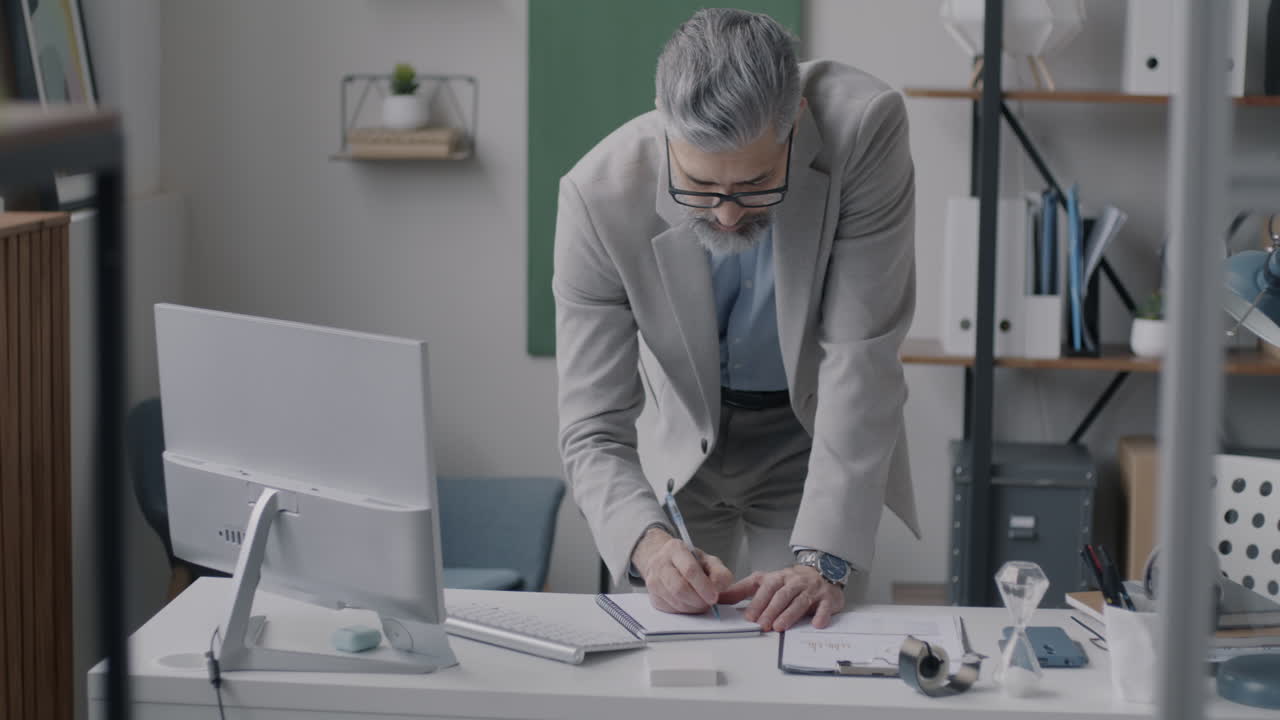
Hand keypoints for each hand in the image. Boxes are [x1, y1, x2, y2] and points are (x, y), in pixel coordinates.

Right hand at [631, 527, 733, 613]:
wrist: (665, 562)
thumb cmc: (690, 562)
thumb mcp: (708, 561)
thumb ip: (720, 573)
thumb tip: (724, 588)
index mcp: (676, 549)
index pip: (690, 570)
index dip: (704, 586)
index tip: (714, 596)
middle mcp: (660, 564)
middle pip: (679, 588)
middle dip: (698, 600)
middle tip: (709, 603)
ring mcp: (653, 581)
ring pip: (676, 602)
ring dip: (693, 607)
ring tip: (701, 602)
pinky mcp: (653, 597)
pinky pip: (671, 610)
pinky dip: (685, 611)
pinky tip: (690, 603)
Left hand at [718, 565, 844, 631]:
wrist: (821, 572)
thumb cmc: (788, 582)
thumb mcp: (764, 582)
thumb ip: (742, 591)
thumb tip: (719, 598)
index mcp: (778, 578)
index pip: (766, 589)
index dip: (757, 603)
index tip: (749, 617)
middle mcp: (795, 582)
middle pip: (782, 595)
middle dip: (771, 610)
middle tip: (763, 625)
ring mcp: (812, 589)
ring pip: (800, 601)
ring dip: (790, 614)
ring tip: (780, 627)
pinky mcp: (828, 597)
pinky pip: (825, 606)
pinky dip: (821, 614)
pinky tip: (816, 624)